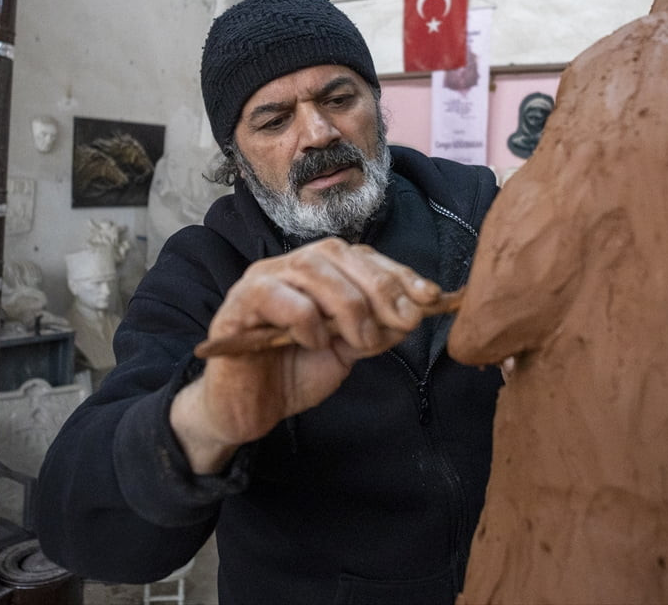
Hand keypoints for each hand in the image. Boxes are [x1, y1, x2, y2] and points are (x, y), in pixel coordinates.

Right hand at [170, 238, 440, 472]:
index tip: (431, 297)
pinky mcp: (237, 307)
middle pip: (339, 254)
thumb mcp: (349, 350)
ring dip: (350, 305)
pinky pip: (278, 297)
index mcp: (318, 271)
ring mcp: (260, 281)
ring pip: (313, 269)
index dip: (399, 272)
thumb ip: (377, 328)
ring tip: (362, 341)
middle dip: (381, 287)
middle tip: (403, 322)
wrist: (247, 412)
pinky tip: (315, 343)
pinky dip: (307, 319)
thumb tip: (415, 312)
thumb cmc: (295, 374)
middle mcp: (289, 267)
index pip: (362, 255)